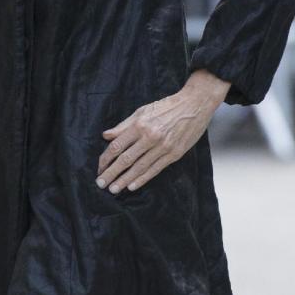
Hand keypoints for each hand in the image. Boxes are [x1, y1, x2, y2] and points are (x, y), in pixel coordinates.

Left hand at [96, 70, 230, 193]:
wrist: (194, 105)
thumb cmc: (167, 106)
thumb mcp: (142, 111)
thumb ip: (123, 125)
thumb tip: (106, 136)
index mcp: (140, 125)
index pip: (117, 146)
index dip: (106, 159)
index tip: (99, 168)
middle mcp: (150, 137)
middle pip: (125, 159)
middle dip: (111, 173)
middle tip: (101, 184)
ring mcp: (163, 147)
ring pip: (139, 167)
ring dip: (124, 180)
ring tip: (114, 189)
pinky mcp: (174, 154)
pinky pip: (155, 169)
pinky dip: (142, 179)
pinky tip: (132, 186)